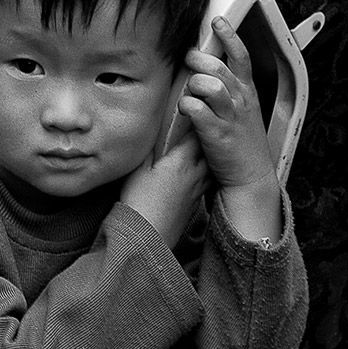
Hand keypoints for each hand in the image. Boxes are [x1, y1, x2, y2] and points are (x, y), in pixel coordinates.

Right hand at [120, 128, 209, 246]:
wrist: (147, 237)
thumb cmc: (138, 202)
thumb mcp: (137, 170)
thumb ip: (148, 150)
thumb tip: (152, 135)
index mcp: (180, 162)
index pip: (195, 136)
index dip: (196, 122)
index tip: (194, 112)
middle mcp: (194, 174)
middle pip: (208, 151)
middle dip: (206, 138)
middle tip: (202, 127)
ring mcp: (196, 191)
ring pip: (210, 167)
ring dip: (208, 157)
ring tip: (203, 148)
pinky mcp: (195, 205)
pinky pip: (206, 182)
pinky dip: (204, 173)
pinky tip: (197, 173)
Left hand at [179, 17, 274, 193]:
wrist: (250, 176)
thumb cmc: (242, 141)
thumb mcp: (243, 109)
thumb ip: (228, 87)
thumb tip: (205, 67)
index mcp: (247, 91)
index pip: (241, 56)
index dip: (229, 36)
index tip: (218, 21)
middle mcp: (240, 100)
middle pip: (218, 66)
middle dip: (198, 59)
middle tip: (188, 61)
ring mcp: (229, 116)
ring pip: (208, 84)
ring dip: (193, 84)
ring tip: (190, 92)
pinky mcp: (216, 133)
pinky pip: (195, 108)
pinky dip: (186, 105)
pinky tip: (185, 110)